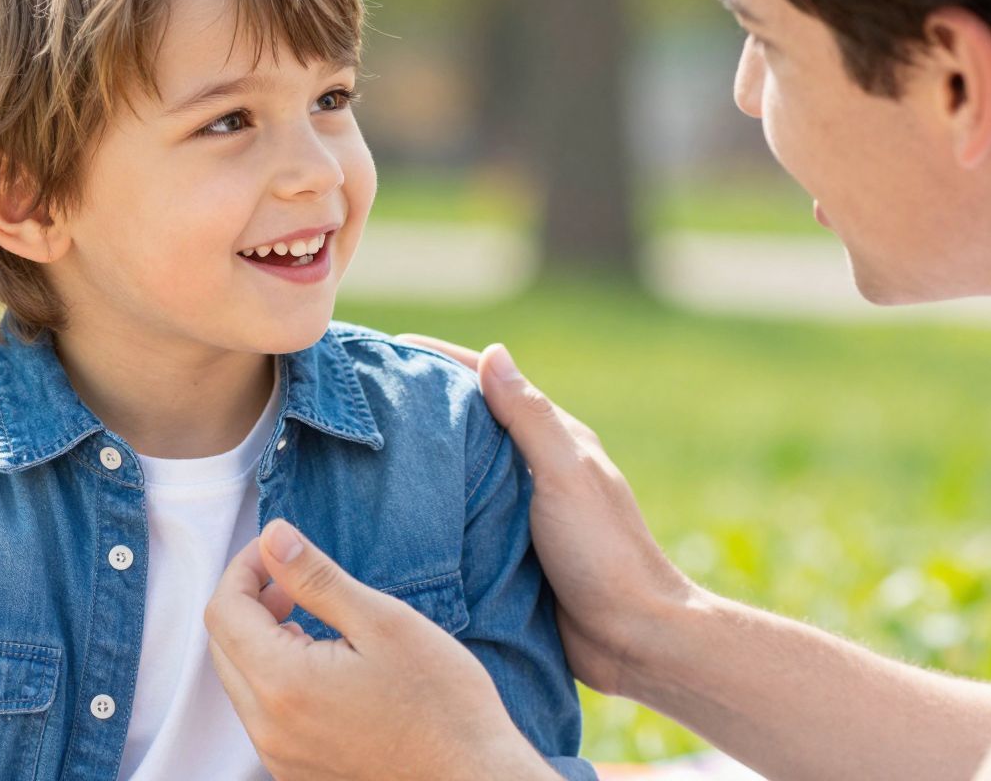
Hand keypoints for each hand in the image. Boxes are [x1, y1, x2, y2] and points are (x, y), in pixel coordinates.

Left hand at [205, 518, 553, 780]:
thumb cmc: (441, 702)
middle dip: (247, 602)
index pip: (224, 610)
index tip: (276, 549)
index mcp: (282, 683)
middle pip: (223, 646)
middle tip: (291, 581)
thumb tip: (273, 535)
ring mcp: (280, 757)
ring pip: (241, 682)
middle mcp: (268, 728)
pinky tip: (321, 666)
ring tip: (309, 620)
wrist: (474, 779)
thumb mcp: (382, 621)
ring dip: (260, 641)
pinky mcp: (297, 773)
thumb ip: (316, 577)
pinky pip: (263, 715)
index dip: (244, 568)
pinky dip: (275, 679)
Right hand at [396, 335, 699, 698]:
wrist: (632, 640)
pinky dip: (427, 511)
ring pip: (459, 473)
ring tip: (360, 452)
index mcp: (554, 439)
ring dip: (418, 462)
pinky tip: (388, 515)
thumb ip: (530, 418)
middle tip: (358, 401)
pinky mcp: (506, 553)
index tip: (385, 350)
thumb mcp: (565, 475)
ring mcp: (519, 512)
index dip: (439, 361)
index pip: (489, 383)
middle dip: (419, 407)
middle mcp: (534, 468)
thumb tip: (493, 352)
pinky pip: (458, 520)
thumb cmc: (604, 553)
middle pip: (468, 424)